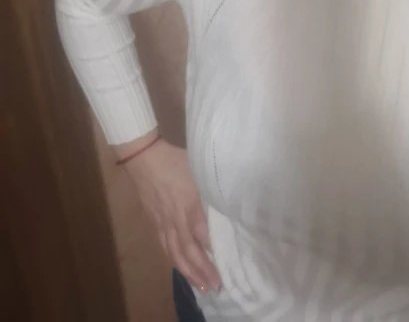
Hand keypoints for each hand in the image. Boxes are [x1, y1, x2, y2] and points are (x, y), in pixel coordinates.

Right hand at [118, 135, 221, 293]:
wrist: (144, 158)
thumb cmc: (175, 160)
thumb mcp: (199, 170)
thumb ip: (211, 187)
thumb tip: (229, 200)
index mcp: (189, 203)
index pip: (202, 233)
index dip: (212, 250)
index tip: (227, 263)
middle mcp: (175, 218)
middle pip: (188, 250)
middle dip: (202, 270)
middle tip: (216, 285)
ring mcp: (163, 222)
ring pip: (175, 253)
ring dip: (188, 271)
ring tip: (201, 286)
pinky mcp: (154, 222)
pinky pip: (165, 246)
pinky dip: (174, 260)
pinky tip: (182, 268)